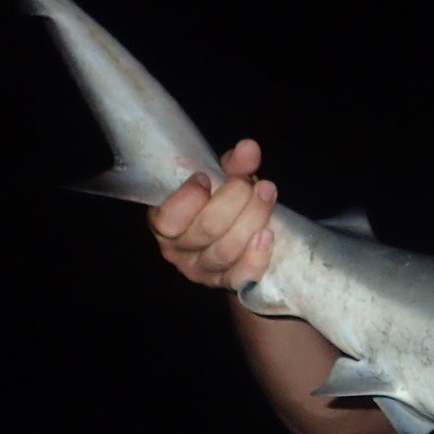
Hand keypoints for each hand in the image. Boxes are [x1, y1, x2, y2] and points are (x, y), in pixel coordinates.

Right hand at [148, 139, 276, 290]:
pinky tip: (268, 234)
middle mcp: (178, 251)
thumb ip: (233, 165)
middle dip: (234, 199)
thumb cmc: (223, 202)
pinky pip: (241, 277)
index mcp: (165, 222)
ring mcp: (202, 271)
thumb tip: (250, 149)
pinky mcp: (226, 284)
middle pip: (208, 229)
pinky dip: (256, 256)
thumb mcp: (223, 179)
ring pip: (227, 250)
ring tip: (268, 193)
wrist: (238, 236)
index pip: (168, 219)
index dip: (189, 198)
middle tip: (251, 181)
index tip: (205, 178)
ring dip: (252, 218)